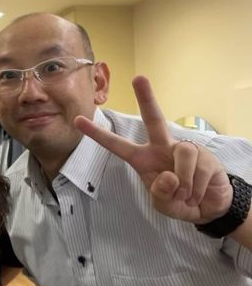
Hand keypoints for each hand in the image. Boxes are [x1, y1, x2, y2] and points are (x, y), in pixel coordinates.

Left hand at [74, 76, 231, 223]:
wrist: (209, 207)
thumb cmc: (179, 201)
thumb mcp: (163, 205)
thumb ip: (160, 194)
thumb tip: (169, 175)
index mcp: (143, 159)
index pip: (117, 145)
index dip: (97, 134)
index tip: (78, 120)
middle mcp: (162, 148)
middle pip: (152, 119)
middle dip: (146, 98)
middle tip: (138, 78)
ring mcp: (184, 149)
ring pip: (183, 153)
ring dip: (184, 182)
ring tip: (186, 195)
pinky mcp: (206, 155)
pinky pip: (199, 168)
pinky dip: (196, 188)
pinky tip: (198, 192)